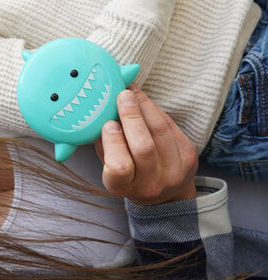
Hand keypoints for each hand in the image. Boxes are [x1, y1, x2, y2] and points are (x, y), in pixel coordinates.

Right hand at [94, 86, 197, 204]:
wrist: (165, 194)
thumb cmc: (129, 175)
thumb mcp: (108, 166)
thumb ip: (104, 144)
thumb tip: (99, 113)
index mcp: (124, 187)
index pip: (120, 167)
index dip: (114, 143)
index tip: (108, 124)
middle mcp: (151, 183)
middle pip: (143, 147)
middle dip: (132, 117)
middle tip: (123, 95)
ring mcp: (174, 171)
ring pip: (160, 132)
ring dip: (145, 107)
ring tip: (132, 93)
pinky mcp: (188, 156)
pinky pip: (171, 126)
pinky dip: (156, 110)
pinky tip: (144, 100)